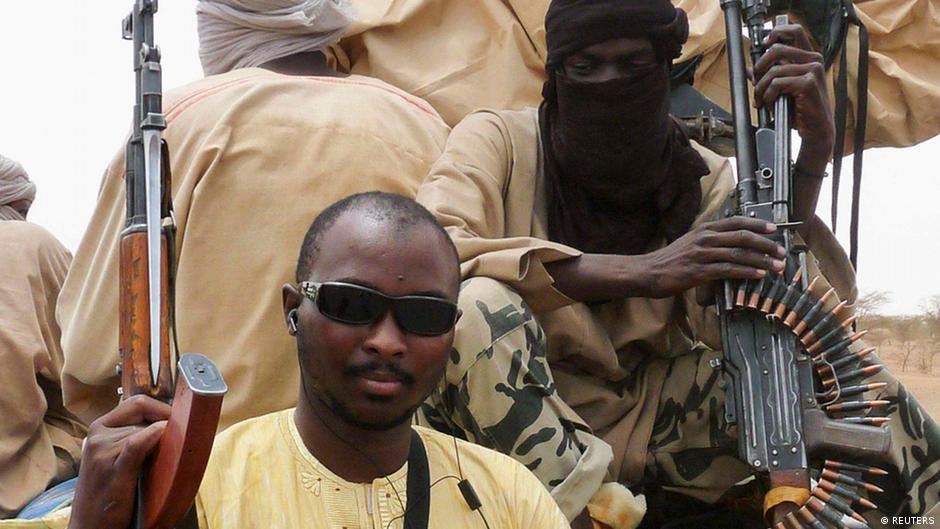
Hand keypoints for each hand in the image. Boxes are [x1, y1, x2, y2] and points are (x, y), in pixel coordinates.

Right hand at [68, 395, 170, 528]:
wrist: (90, 524)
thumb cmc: (109, 489)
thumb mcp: (116, 455)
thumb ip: (134, 434)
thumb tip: (167, 420)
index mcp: (100, 428)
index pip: (137, 402)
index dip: (161, 407)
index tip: (177, 419)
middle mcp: (99, 435)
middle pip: (143, 414)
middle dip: (164, 424)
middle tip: (175, 438)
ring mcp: (103, 451)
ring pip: (144, 430)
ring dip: (160, 440)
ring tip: (161, 458)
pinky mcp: (112, 469)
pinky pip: (136, 444)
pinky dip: (151, 436)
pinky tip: (162, 434)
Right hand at [644, 216, 785, 297]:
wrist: (648, 272)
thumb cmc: (670, 259)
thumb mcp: (690, 242)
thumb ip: (710, 240)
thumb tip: (732, 242)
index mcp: (704, 229)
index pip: (736, 222)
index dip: (757, 224)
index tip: (774, 229)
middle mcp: (704, 238)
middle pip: (742, 237)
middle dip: (765, 244)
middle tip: (781, 251)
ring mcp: (702, 254)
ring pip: (738, 254)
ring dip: (761, 260)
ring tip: (777, 266)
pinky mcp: (699, 271)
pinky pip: (728, 270)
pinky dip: (746, 271)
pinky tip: (758, 274)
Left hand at [753, 23, 834, 174]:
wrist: (816, 130)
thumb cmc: (801, 111)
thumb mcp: (782, 90)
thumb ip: (768, 77)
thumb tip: (749, 70)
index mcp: (809, 57)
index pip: (794, 32)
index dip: (775, 33)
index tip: (763, 44)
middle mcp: (813, 60)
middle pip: (776, 49)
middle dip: (760, 68)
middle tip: (755, 83)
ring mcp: (812, 70)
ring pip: (773, 71)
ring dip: (762, 88)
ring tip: (762, 101)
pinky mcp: (808, 83)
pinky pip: (777, 83)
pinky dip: (769, 95)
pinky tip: (771, 104)